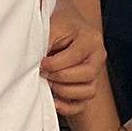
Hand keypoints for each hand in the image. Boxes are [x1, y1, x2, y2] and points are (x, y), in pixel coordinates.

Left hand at [43, 1, 105, 115]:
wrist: (63, 23)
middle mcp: (97, 57)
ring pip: (89, 92)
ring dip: (65, 91)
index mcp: (91, 39)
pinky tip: (53, 100)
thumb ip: (44, 41)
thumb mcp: (50, 25)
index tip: (40, 63)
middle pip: (87, 75)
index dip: (55, 64)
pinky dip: (67, 107)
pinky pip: (82, 105)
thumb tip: (33, 62)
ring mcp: (94, 74)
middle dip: (61, 77)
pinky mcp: (85, 87)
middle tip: (43, 72)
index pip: (76, 56)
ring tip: (49, 82)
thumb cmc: (57, 23)